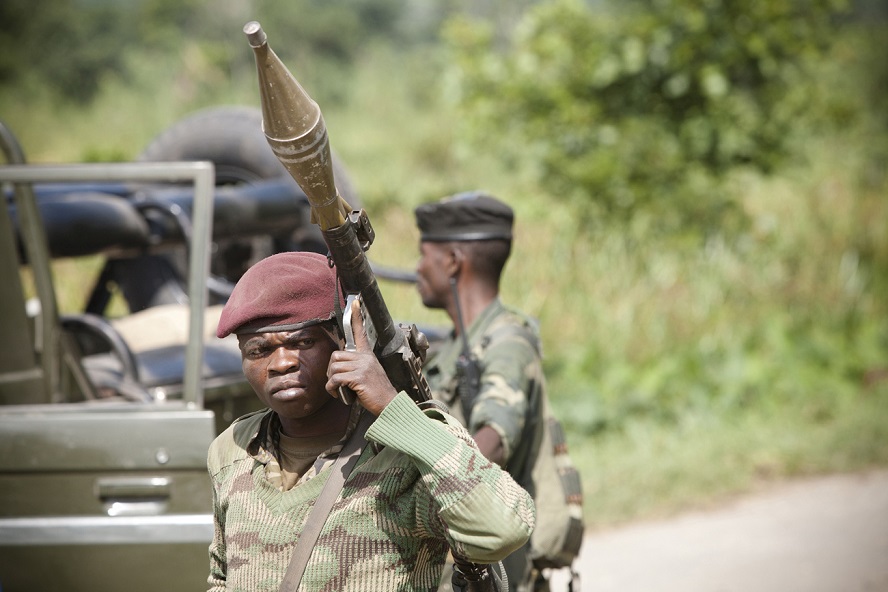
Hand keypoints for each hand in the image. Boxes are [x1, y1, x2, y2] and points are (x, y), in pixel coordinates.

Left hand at [326, 298, 397, 415]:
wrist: (388, 404)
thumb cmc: (376, 391)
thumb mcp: (368, 372)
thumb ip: (356, 365)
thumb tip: (338, 364)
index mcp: (367, 355)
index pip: (361, 331)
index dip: (357, 316)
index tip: (355, 301)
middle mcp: (365, 357)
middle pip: (335, 356)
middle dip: (331, 371)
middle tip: (337, 382)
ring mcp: (362, 366)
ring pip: (333, 368)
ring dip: (332, 382)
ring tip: (340, 390)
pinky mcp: (358, 377)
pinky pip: (335, 379)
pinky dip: (333, 389)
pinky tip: (341, 395)